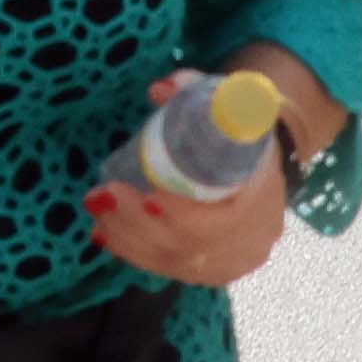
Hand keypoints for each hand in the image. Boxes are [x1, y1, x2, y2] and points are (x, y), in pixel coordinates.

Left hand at [81, 72, 292, 289]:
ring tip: (96, 208)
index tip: (150, 193)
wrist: (256, 163)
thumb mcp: (224, 101)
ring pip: (176, 261)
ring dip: (130, 237)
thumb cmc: (235, 130)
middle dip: (141, 223)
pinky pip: (169, 269)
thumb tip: (160, 90)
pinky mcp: (210, 271)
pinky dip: (133, 253)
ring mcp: (233, 260)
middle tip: (105, 193)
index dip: (187, 214)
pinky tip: (104, 234)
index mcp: (265, 197)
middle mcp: (255, 238)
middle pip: (194, 244)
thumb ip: (195, 91)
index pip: (227, 219)